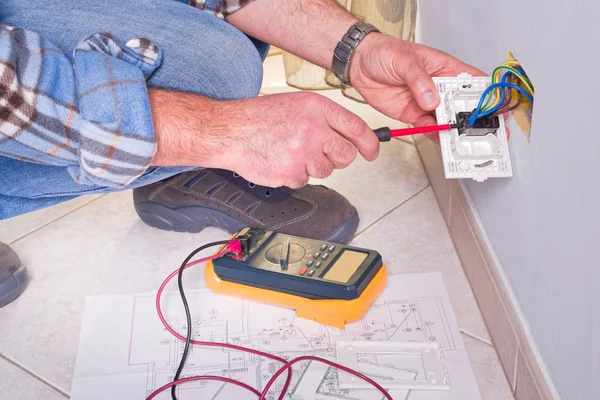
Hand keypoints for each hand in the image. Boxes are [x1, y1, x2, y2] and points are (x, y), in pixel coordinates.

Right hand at [150, 89, 378, 188]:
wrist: (229, 131)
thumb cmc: (258, 118)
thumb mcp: (295, 105)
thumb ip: (322, 119)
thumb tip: (348, 137)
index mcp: (316, 108)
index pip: (356, 127)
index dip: (369, 142)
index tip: (372, 151)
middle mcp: (314, 129)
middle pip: (345, 155)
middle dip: (335, 157)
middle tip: (317, 152)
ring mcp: (303, 152)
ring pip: (326, 170)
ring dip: (310, 166)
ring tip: (288, 151)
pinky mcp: (292, 173)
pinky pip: (305, 180)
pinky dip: (293, 175)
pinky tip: (279, 160)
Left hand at [349, 34, 484, 142]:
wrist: (359, 64)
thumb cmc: (384, 52)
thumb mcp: (405, 61)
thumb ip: (419, 81)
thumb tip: (432, 99)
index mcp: (445, 69)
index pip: (472, 83)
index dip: (486, 97)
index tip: (493, 111)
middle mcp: (439, 87)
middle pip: (462, 106)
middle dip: (472, 120)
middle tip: (479, 133)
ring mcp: (426, 102)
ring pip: (446, 120)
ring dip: (454, 131)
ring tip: (461, 142)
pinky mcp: (413, 114)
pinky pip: (427, 128)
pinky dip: (435, 136)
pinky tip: (442, 141)